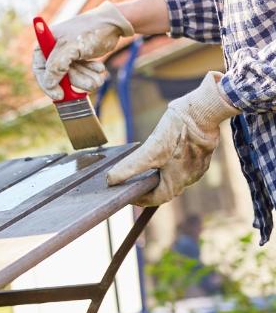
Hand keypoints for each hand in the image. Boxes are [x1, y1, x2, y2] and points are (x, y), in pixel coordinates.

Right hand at [33, 0, 133, 100]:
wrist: (114, 24)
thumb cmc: (90, 31)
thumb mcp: (71, 47)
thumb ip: (56, 65)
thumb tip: (48, 83)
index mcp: (46, 43)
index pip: (40, 69)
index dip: (47, 84)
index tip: (60, 96)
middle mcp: (54, 50)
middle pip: (58, 76)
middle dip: (76, 81)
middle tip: (90, 84)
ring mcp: (67, 55)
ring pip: (72, 77)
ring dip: (86, 79)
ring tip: (99, 75)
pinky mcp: (80, 58)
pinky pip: (82, 73)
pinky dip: (91, 73)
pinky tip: (99, 68)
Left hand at [106, 72, 237, 205]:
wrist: (202, 113)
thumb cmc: (177, 133)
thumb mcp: (149, 151)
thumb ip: (130, 167)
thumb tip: (111, 180)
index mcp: (177, 181)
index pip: (156, 199)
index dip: (140, 199)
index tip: (127, 196)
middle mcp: (189, 178)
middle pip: (166, 189)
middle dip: (148, 188)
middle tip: (132, 182)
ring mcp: (197, 167)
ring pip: (175, 177)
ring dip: (159, 177)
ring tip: (143, 170)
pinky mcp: (200, 155)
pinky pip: (183, 166)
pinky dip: (169, 166)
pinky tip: (163, 157)